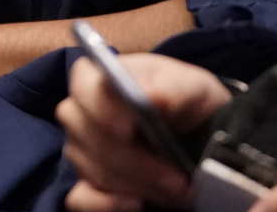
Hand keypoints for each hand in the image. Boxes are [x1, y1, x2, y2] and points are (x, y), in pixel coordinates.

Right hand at [59, 53, 231, 211]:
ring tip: (178, 188)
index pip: (85, 86)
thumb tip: (150, 95)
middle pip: (88, 134)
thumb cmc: (187, 103)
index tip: (129, 127)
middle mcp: (81, 111)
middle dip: (135, 161)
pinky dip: (107, 204)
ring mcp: (80, 149)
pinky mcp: (86, 182)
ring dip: (139, 184)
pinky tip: (136, 202)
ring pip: (95, 169)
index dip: (103, 107)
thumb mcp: (193, 89)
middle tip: (178, 178)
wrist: (197, 135)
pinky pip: (81, 199)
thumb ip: (173, 88)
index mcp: (99, 77)